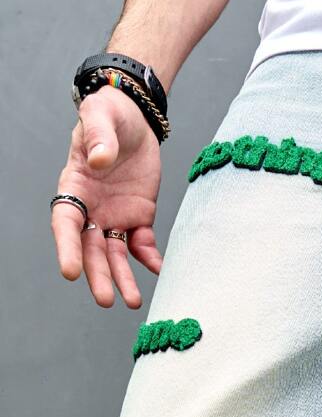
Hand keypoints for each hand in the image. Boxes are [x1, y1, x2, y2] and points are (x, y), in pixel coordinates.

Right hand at [52, 86, 162, 307]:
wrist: (135, 119)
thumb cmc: (109, 115)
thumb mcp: (100, 115)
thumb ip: (99, 136)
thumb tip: (101, 161)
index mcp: (75, 188)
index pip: (66, 223)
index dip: (66, 248)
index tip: (70, 271)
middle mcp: (91, 209)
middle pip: (91, 249)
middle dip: (98, 275)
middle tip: (105, 301)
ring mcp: (114, 216)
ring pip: (115, 254)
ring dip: (123, 278)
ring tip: (133, 301)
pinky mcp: (139, 217)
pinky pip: (143, 244)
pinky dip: (151, 259)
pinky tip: (161, 271)